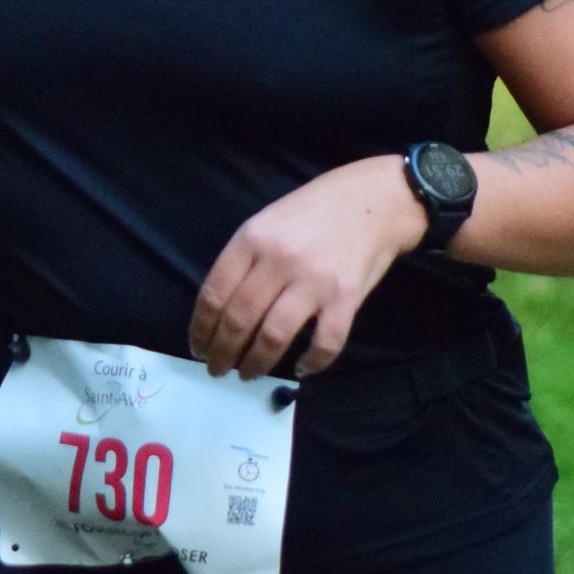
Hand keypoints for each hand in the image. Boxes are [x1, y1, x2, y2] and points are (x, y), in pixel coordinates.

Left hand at [187, 157, 424, 379]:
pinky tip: (301, 368)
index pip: (214, 293)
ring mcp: (314, 281)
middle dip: (222, 352)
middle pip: (239, 319)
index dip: (201, 328)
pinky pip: (324, 343)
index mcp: (253, 238)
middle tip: (217, 368)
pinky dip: (311, 363)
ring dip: (256, 363)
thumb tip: (221, 309)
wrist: (376, 199)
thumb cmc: (316, 210)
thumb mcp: (268, 220)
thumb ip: (245, 258)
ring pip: (273, 336)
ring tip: (248, 373)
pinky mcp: (346, 298)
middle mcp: (279, 260)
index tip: (198, 347)